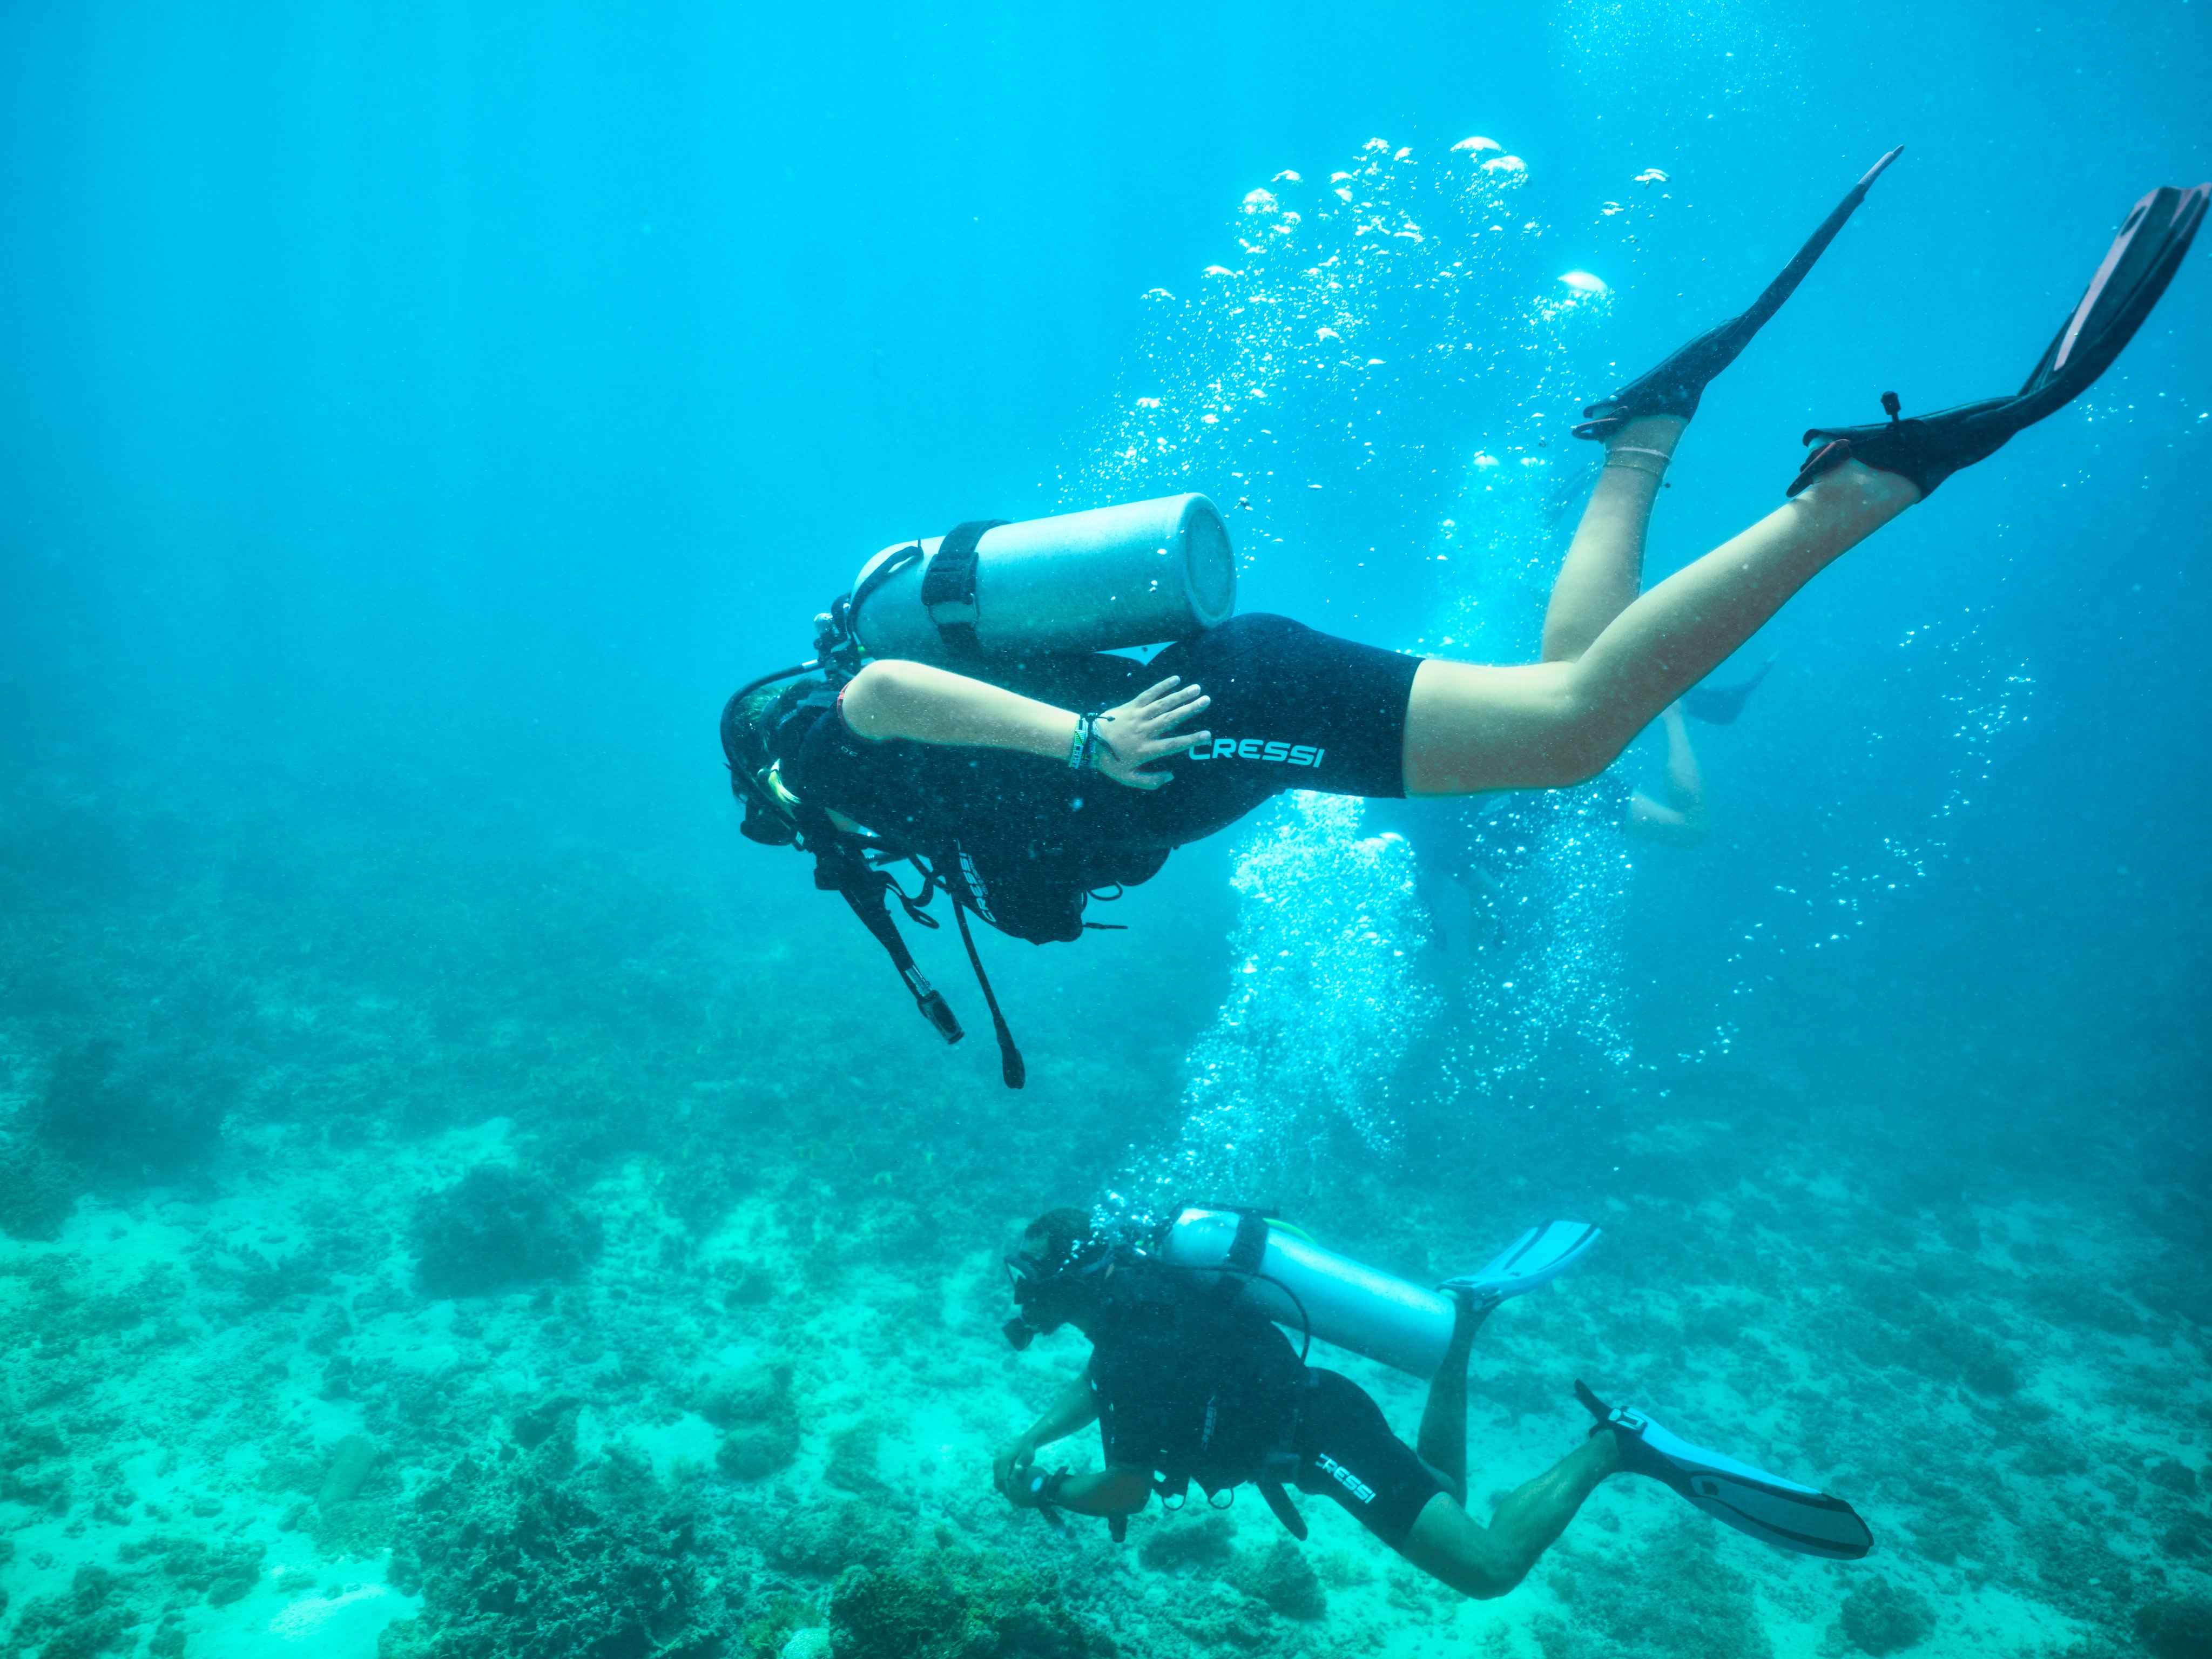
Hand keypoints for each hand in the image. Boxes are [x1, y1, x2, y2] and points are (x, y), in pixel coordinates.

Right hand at [993, 1439, 1038, 1504]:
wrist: (1023, 1444)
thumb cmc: (1027, 1451)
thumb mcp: (1028, 1456)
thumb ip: (1023, 1462)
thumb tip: (1017, 1468)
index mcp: (1003, 1460)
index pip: (1002, 1479)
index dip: (1007, 1490)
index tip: (1013, 1498)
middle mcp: (997, 1462)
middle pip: (998, 1482)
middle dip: (1005, 1491)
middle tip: (1014, 1500)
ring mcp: (996, 1463)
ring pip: (997, 1482)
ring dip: (1004, 1489)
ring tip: (1013, 1496)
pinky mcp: (996, 1466)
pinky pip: (998, 1479)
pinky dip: (1003, 1485)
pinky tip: (1012, 1489)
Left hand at [1091, 677, 1211, 791]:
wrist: (1087, 743)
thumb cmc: (1109, 761)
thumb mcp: (1127, 778)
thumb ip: (1149, 781)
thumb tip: (1170, 776)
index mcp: (1146, 750)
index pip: (1173, 745)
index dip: (1190, 740)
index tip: (1206, 736)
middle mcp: (1144, 731)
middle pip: (1170, 719)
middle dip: (1189, 710)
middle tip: (1206, 701)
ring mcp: (1137, 716)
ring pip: (1162, 704)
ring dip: (1180, 695)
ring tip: (1196, 689)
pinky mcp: (1131, 706)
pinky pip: (1148, 694)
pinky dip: (1161, 686)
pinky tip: (1175, 679)